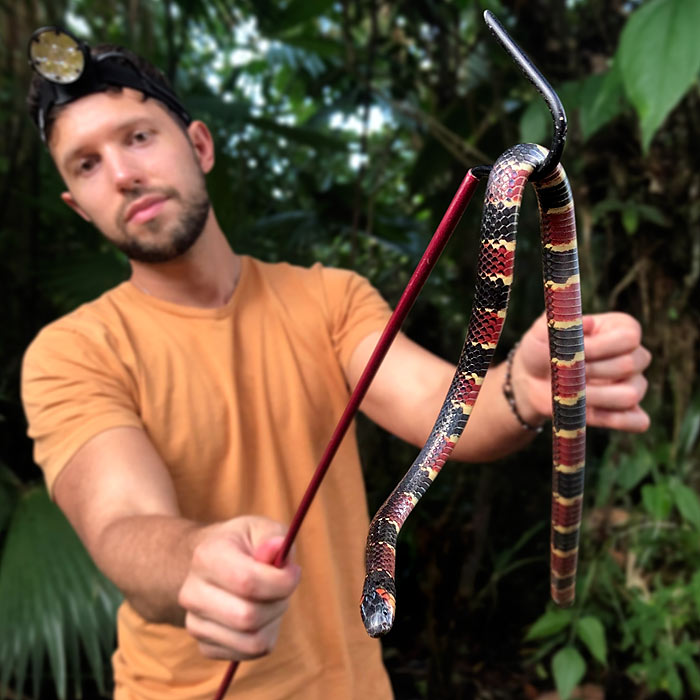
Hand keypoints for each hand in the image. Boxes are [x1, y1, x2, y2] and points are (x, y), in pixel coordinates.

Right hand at [178, 516, 299, 660]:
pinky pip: (249, 652)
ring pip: (252, 641)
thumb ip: (274, 536)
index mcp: (206, 557)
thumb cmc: (242, 545)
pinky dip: (264, 635)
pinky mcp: (204, 645)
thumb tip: (277, 549)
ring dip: (274, 621)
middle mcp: (192, 592)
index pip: (247, 582)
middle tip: (283, 585)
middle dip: (279, 602)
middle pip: (249, 617)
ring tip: (271, 599)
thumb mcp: (260, 528)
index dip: (281, 581)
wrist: (209, 566)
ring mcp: (194, 622)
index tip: (293, 570)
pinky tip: (259, 614)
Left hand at [512, 311, 651, 432]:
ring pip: (631, 394)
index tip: (574, 350)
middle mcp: (633, 356)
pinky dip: (614, 420)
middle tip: (566, 373)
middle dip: (593, 371)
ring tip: (569, 393)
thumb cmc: (542, 349)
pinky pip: (637, 421)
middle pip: (631, 365)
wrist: (532, 379)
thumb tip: (586, 323)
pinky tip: (586, 412)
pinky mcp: (626, 411)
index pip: (630, 337)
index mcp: (619, 328)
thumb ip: (562, 322)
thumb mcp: (543, 331)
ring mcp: (633, 385)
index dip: (600, 347)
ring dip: (596, 397)